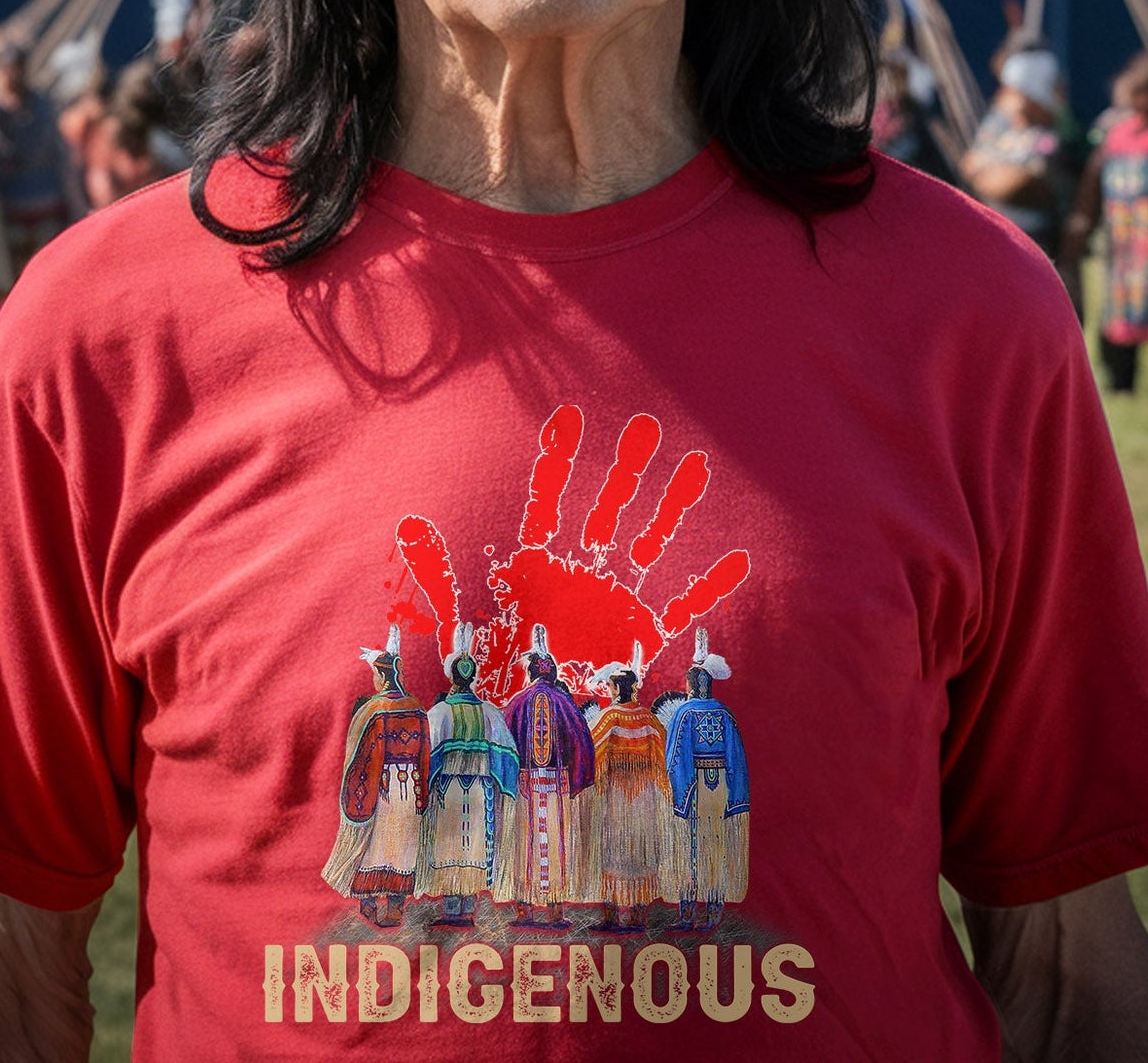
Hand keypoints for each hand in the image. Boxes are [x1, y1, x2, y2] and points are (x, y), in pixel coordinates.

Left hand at [396, 403, 749, 703]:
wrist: (525, 728)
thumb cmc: (488, 678)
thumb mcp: (457, 627)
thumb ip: (438, 577)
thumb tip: (408, 529)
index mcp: (537, 565)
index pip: (549, 501)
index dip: (560, 462)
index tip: (570, 417)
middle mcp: (582, 573)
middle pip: (608, 508)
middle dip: (626, 468)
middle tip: (647, 423)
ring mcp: (616, 601)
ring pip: (650, 540)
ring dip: (672, 505)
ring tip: (698, 464)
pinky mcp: (644, 637)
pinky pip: (682, 604)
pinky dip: (710, 583)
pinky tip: (738, 557)